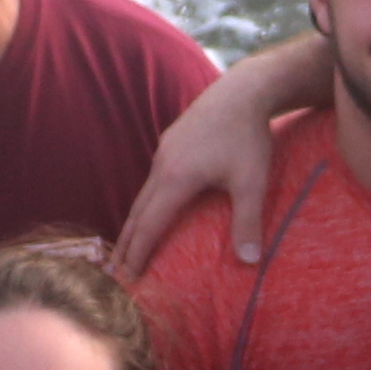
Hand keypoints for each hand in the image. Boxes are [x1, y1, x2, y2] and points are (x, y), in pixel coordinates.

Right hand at [111, 47, 309, 275]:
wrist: (242, 91)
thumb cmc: (248, 137)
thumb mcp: (252, 182)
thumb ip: (248, 222)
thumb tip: (250, 263)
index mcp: (175, 179)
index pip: (149, 226)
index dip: (138, 254)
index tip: (129, 278)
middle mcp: (162, 167)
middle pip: (137, 213)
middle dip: (126, 244)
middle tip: (118, 272)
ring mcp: (163, 153)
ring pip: (142, 196)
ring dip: (134, 223)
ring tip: (129, 246)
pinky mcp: (170, 143)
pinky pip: (151, 181)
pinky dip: (146, 204)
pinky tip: (153, 210)